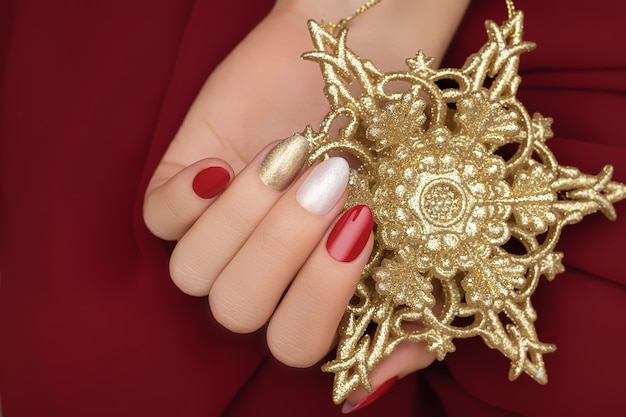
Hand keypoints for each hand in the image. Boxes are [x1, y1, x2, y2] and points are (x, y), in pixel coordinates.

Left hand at [144, 0, 468, 410]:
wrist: (355, 63)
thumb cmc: (389, 143)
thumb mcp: (418, 229)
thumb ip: (408, 314)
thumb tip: (365, 389)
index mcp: (311, 294)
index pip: (298, 345)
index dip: (320, 302)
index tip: (362, 226)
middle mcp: (262, 274)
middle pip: (239, 314)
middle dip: (284, 250)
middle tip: (334, 182)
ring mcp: (218, 235)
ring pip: (194, 275)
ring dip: (246, 215)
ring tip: (292, 157)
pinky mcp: (181, 189)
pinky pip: (157, 223)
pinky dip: (189, 198)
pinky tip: (227, 163)